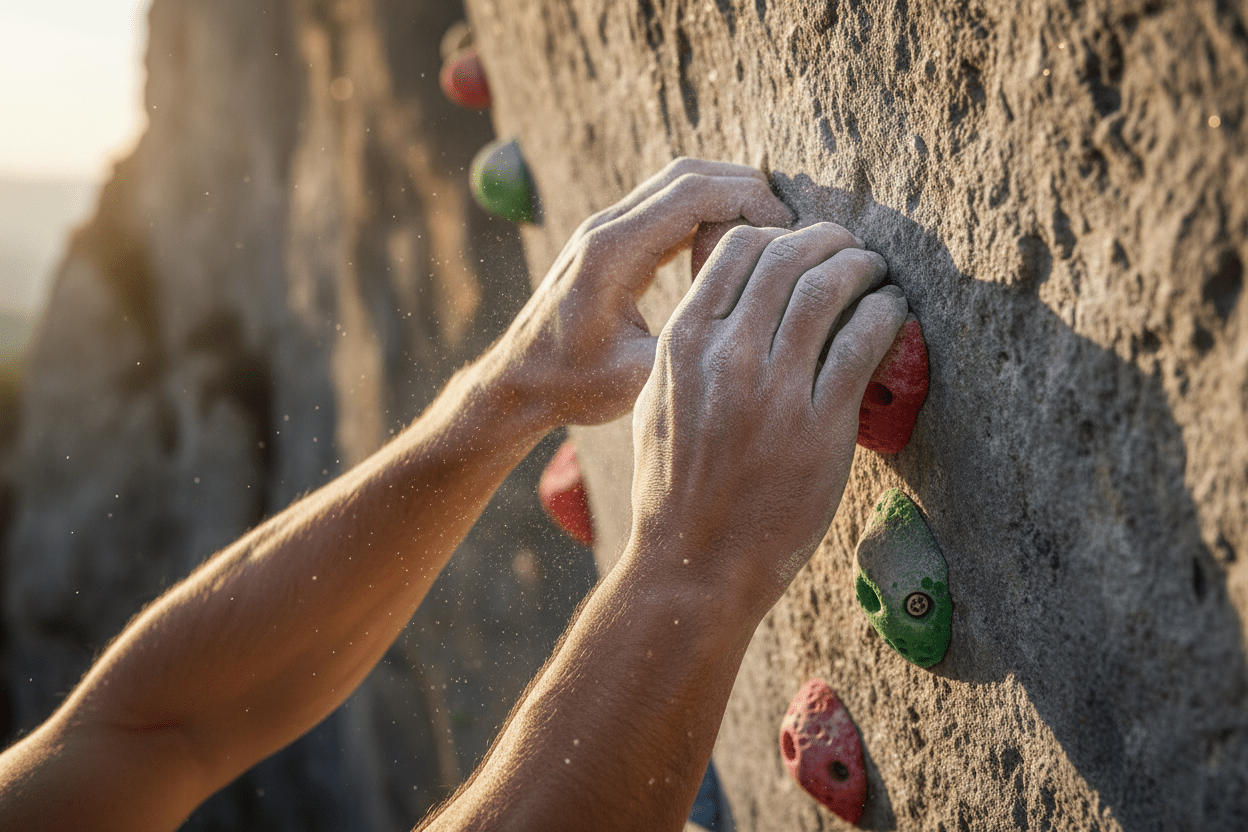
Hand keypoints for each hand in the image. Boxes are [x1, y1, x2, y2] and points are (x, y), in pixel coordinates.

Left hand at [491, 158, 792, 427]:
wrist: (516, 382)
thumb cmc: (570, 385)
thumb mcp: (634, 379)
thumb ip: (689, 349)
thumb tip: (754, 332)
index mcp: (613, 253)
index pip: (691, 195)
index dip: (747, 201)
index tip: (788, 231)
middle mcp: (606, 228)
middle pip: (687, 175)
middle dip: (744, 189)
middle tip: (789, 226)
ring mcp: (606, 230)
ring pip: (676, 184)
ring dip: (725, 196)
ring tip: (769, 234)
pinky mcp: (610, 241)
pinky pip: (665, 206)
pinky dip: (704, 213)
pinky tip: (732, 247)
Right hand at [628, 222, 907, 614]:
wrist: (694, 563)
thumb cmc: (674, 487)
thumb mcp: (658, 403)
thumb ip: (688, 348)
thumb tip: (727, 302)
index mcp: (682, 344)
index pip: (737, 249)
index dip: (780, 234)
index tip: (803, 246)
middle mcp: (726, 356)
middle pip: (788, 257)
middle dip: (829, 241)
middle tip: (852, 249)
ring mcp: (774, 390)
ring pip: (828, 289)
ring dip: (863, 268)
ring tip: (878, 273)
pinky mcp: (820, 426)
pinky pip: (863, 342)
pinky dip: (885, 313)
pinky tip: (893, 312)